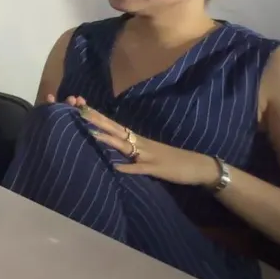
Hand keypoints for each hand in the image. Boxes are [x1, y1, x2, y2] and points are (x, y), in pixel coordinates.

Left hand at [76, 101, 220, 186]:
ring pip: (126, 146)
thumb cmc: (172, 161)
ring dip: (110, 140)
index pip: (115, 126)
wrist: (198, 166)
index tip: (83, 109)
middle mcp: (141, 144)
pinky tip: (117, 167)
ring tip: (92, 133)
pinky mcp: (157, 169)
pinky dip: (129, 168)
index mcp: (138, 140)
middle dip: (99, 121)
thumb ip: (131, 151)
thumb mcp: (148, 154)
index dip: (99, 118)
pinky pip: (141, 168)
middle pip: (117, 130)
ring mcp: (149, 155)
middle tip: (81, 112)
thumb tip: (115, 149)